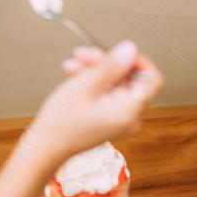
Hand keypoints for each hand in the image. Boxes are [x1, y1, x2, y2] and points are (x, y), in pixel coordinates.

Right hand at [24, 41, 163, 161]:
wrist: (44, 146)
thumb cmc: (61, 123)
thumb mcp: (86, 85)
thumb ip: (111, 65)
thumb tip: (130, 50)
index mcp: (129, 111)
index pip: (151, 79)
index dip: (137, 61)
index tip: (119, 53)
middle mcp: (129, 117)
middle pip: (129, 79)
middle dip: (106, 63)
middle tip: (84, 55)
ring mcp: (119, 119)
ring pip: (115, 84)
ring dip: (96, 70)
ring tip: (74, 65)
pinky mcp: (109, 119)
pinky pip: (108, 94)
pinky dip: (94, 82)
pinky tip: (76, 75)